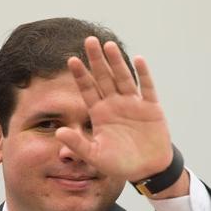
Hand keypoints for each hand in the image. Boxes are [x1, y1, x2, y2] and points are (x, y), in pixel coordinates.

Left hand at [56, 37, 172, 182]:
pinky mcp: (151, 108)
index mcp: (99, 113)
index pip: (87, 89)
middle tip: (89, 40)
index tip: (71, 59)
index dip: (80, 75)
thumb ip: (77, 144)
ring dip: (117, 62)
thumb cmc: (118, 163)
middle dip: (96, 60)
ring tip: (108, 45)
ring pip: (123, 78)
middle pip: (103, 78)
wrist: (145, 170)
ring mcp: (133, 104)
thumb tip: (58, 132)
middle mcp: (114, 104)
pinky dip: (143, 75)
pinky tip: (138, 60)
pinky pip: (147, 88)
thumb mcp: (94, 156)